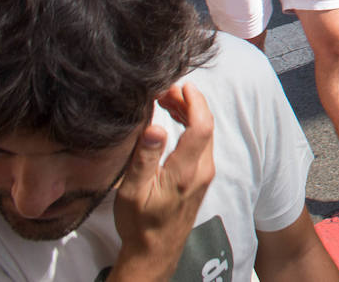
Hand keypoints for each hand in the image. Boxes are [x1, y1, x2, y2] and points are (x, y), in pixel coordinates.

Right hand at [112, 85, 214, 278]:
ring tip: (167, 101)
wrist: (155, 253)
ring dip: (190, 114)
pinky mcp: (202, 178)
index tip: (181, 86)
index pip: (202, 126)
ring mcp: (205, 175)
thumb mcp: (133, 192)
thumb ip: (145, 158)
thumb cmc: (140, 224)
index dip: (195, 102)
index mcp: (186, 171)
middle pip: (206, 126)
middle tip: (166, 91)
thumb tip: (156, 126)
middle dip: (190, 103)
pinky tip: (175, 121)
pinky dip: (191, 127)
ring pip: (205, 134)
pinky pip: (202, 144)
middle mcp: (202, 171)